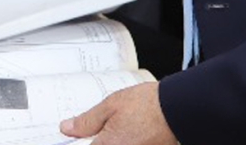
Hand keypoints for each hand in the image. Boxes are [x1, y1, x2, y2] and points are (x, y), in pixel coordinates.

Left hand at [60, 83, 176, 144]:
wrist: (177, 109)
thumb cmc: (148, 105)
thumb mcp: (110, 105)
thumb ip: (86, 121)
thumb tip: (68, 128)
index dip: (77, 141)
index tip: (76, 136)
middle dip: (97, 139)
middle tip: (100, 128)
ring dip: (112, 140)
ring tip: (122, 127)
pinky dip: (123, 141)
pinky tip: (130, 132)